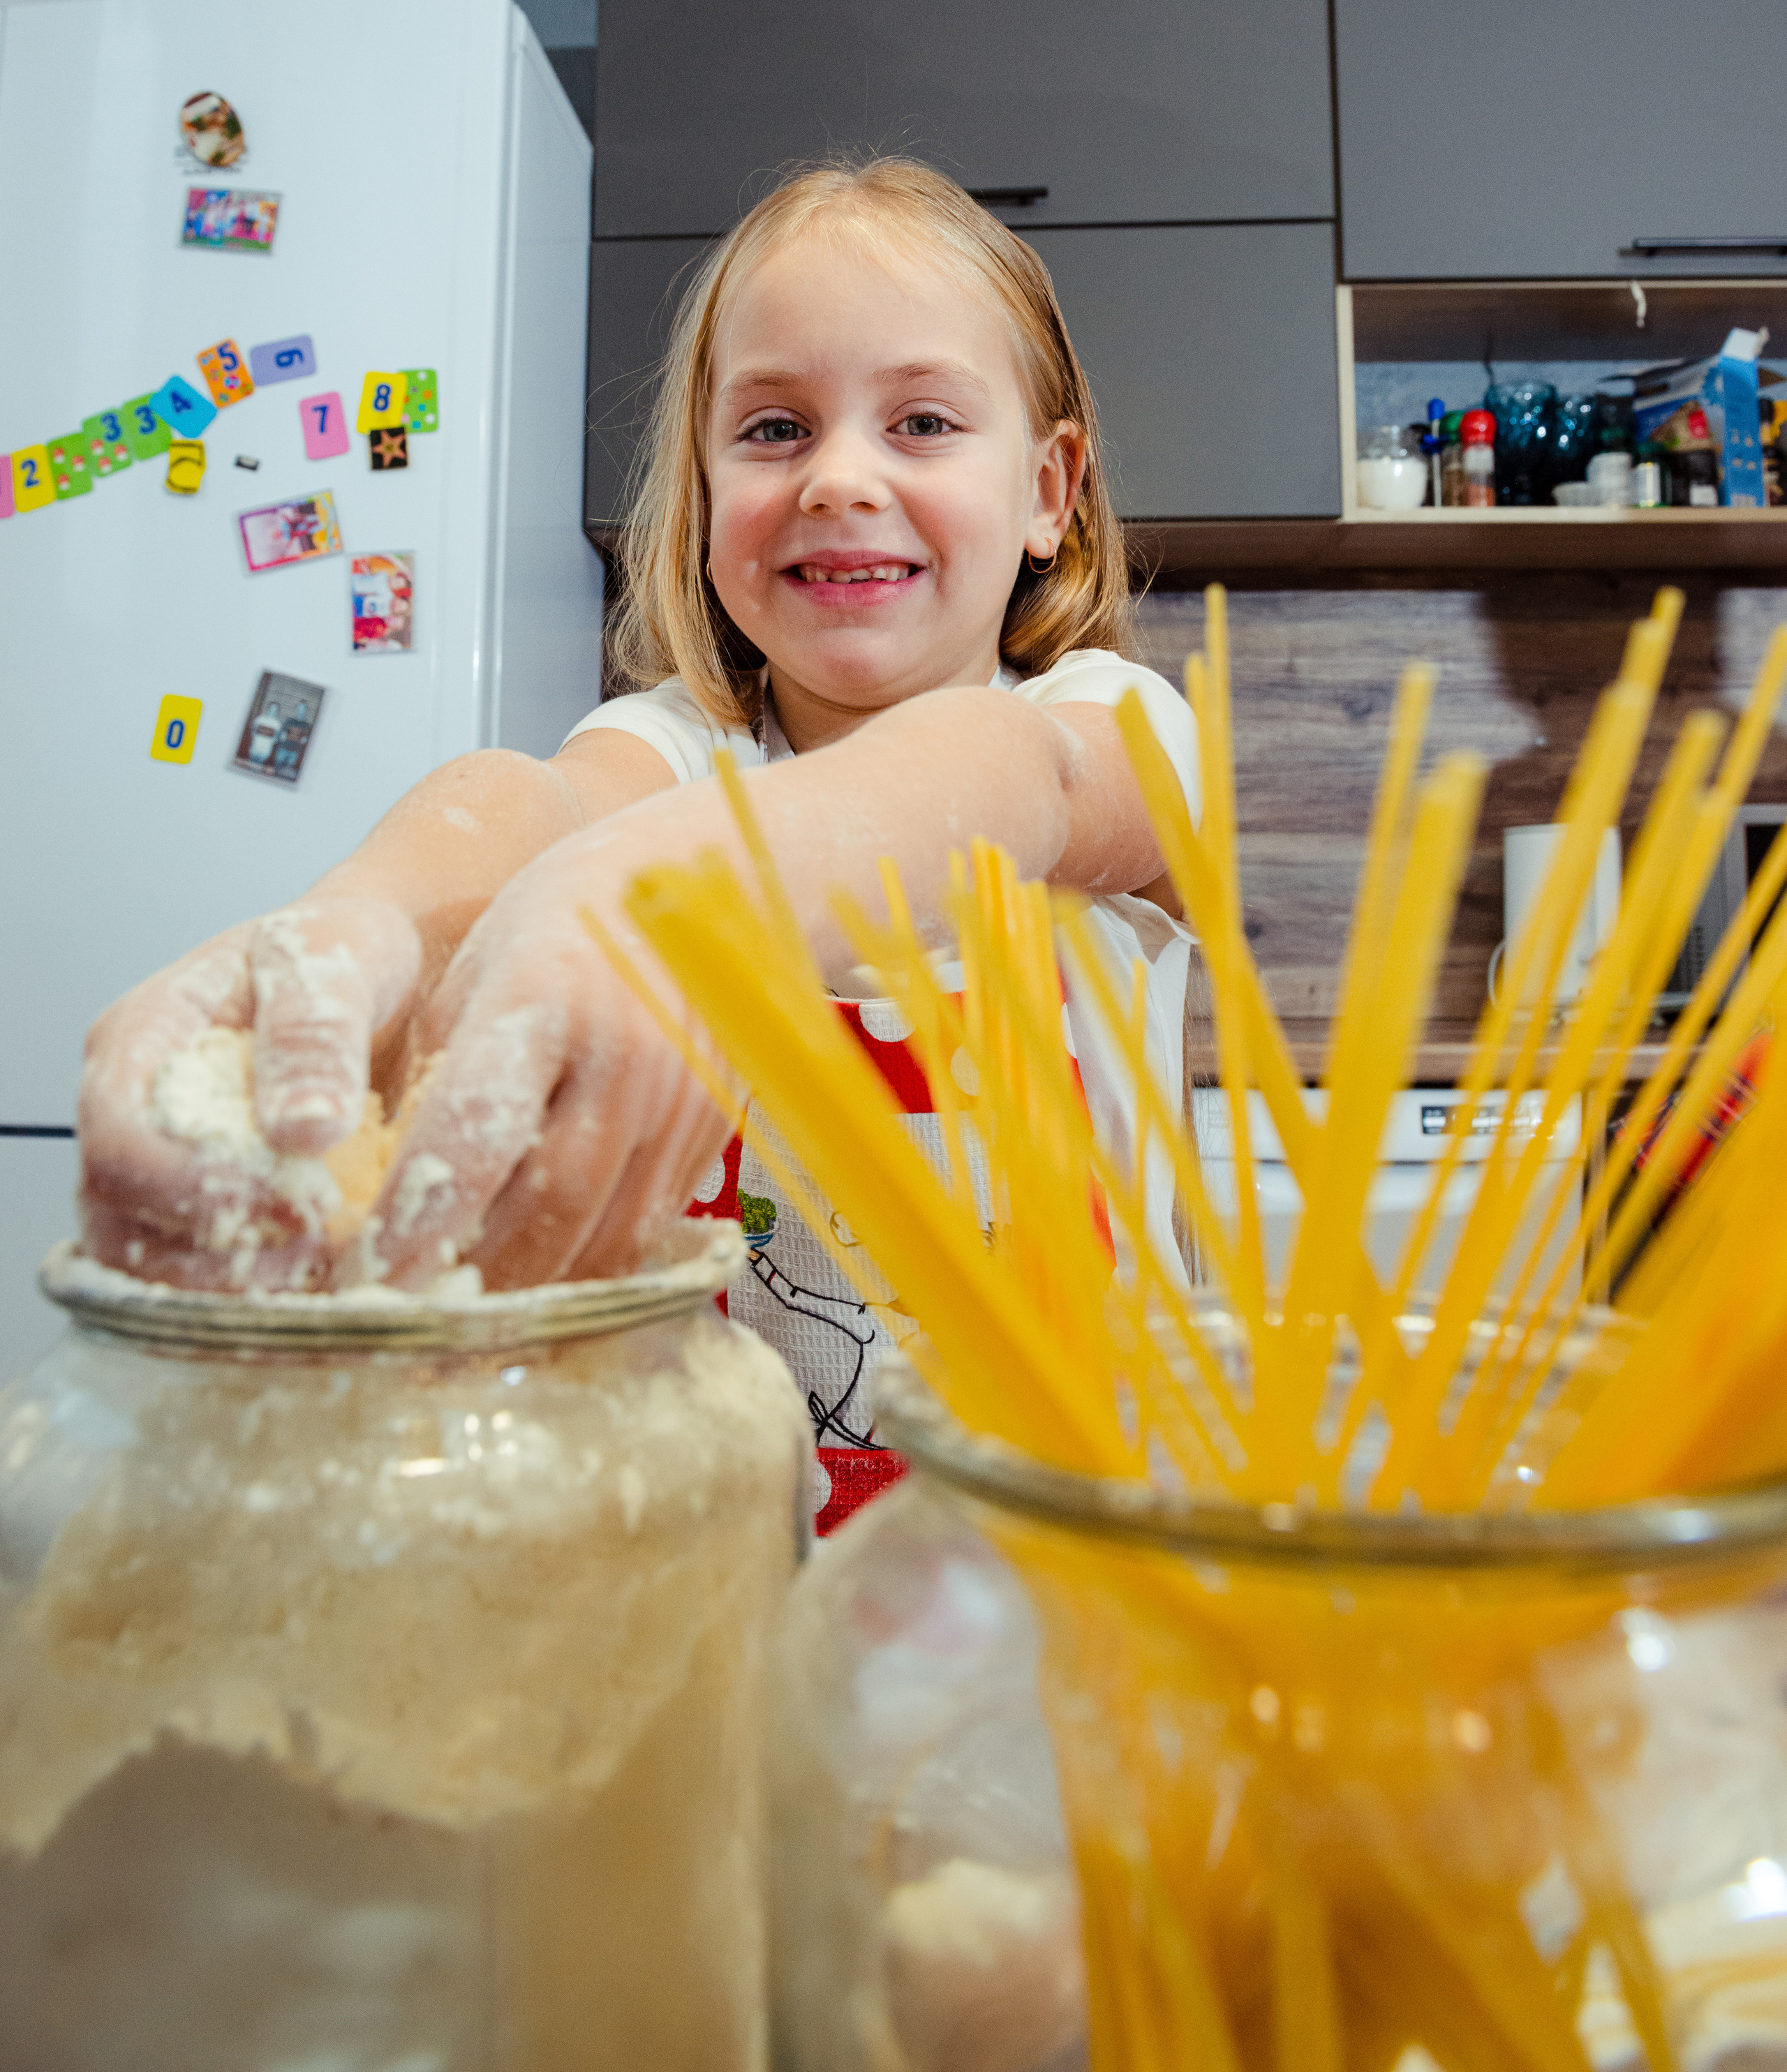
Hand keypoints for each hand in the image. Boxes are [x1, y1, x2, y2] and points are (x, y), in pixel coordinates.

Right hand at [78, 897, 421, 1289]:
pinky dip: (253, 1288)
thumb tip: (303, 1129)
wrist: (380, 970)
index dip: (192, 1191)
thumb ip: (314, 1031)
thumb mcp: (337, 958)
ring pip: (147, 1261)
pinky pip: (197, 1271)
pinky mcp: (205, 1202)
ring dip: (229, 1285)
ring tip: (323, 1267)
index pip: (118, 1141)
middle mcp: (135, 1109)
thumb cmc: (342, 951)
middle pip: (117, 1220)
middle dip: (211, 1255)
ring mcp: (161, 1161)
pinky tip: (323, 1275)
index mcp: (141, 1037)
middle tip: (316, 1251)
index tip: (296, 1205)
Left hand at [352, 837, 732, 1290]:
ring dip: (532, 1291)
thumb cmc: (562, 920)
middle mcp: (624, 1057)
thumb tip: (385, 1197)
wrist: (701, 883)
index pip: (472, 1139)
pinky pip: (646, 1229)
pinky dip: (588, 1267)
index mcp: (543, 999)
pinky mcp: (713, 1131)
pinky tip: (541, 1278)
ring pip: (603, 1238)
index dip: (416, 1223)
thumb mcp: (474, 975)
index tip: (364, 1276)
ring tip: (467, 1318)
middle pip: (544, 1210)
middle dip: (469, 1280)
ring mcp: (680, 1100)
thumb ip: (438, 1079)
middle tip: (406, 1319)